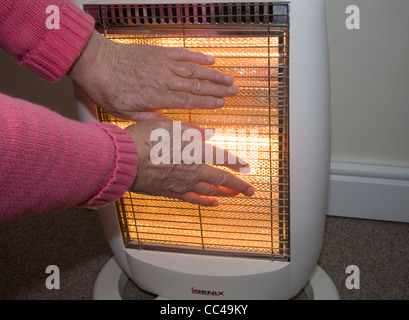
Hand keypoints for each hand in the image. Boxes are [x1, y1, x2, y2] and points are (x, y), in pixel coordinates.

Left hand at [69, 31, 237, 120]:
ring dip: (213, 73)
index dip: (208, 102)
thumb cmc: (108, 89)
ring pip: (194, 69)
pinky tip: (209, 58)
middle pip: (198, 85)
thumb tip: (171, 126)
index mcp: (158, 97)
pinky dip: (197, 55)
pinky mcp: (158, 52)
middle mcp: (165, 79)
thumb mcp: (127, 113)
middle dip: (218, 89)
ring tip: (228, 77)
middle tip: (234, 91)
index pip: (190, 101)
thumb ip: (151, 119)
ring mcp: (163, 64)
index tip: (222, 104)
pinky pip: (182, 53)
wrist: (96, 63)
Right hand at [125, 120, 254, 205]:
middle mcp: (193, 170)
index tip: (247, 167)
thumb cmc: (145, 140)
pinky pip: (193, 199)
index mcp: (195, 152)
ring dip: (225, 193)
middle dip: (239, 185)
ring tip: (235, 195)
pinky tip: (213, 203)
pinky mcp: (171, 192)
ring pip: (210, 191)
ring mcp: (183, 184)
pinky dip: (205, 202)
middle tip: (249, 190)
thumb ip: (192, 131)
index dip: (237, 163)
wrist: (126, 160)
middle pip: (222, 179)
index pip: (223, 158)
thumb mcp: (170, 126)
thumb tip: (209, 133)